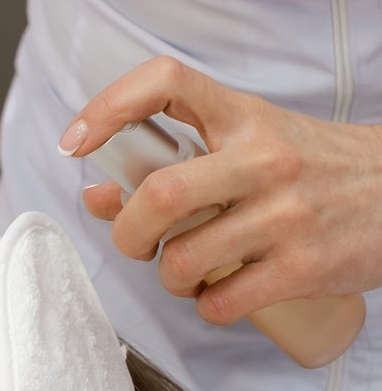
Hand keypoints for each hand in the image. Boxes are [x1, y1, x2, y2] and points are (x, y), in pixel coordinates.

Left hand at [59, 56, 381, 323]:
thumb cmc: (314, 168)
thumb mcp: (251, 144)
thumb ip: (177, 162)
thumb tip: (98, 195)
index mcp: (243, 115)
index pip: (165, 83)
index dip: (108, 107)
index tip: (76, 143)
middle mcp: (263, 158)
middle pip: (158, 195)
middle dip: (126, 232)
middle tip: (135, 244)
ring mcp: (285, 214)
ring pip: (182, 259)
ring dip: (168, 279)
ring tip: (186, 273)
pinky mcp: (304, 267)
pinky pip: (222, 302)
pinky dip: (207, 308)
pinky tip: (220, 295)